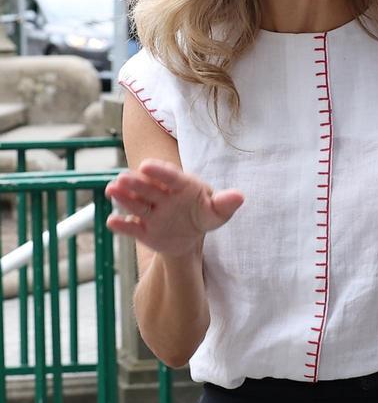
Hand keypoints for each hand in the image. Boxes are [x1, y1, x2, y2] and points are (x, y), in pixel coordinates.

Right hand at [106, 159, 243, 258]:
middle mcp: (162, 195)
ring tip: (112, 190)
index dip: (159, 171)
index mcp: (181, 186)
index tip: (147, 165)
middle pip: (148, 188)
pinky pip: (131, 227)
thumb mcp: (216, 211)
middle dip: (135, 183)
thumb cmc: (205, 214)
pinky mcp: (142, 229)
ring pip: (135, 203)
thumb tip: (240, 197)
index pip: (170, 176)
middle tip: (122, 179)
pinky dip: (121, 225)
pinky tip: (112, 222)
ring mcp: (150, 211)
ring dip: (123, 197)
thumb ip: (225, 203)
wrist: (190, 236)